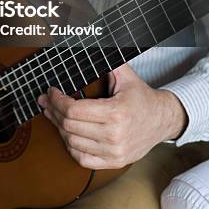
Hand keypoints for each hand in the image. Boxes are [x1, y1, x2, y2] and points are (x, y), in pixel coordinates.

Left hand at [38, 63, 187, 169]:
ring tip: (54, 115)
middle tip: (46, 101)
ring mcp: (114, 152)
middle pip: (69, 125)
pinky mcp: (114, 162)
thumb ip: (106, 61)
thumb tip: (88, 46)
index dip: (57, 100)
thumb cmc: (141, 97)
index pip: (74, 110)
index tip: (52, 91)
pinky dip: (71, 146)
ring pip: (72, 142)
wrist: (162, 119)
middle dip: (53, 111)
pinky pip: (82, 159)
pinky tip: (67, 133)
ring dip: (59, 128)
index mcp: (115, 112)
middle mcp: (114, 135)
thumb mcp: (126, 75)